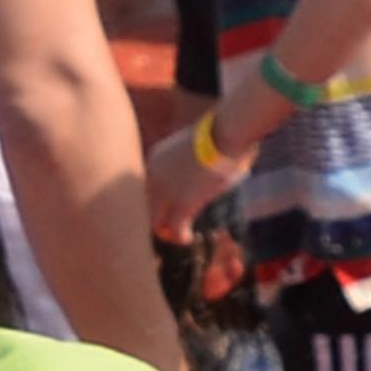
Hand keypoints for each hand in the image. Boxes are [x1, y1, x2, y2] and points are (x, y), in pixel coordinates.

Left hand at [144, 116, 244, 235]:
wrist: (227, 131)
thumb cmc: (223, 132)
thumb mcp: (197, 143)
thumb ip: (194, 158)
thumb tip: (212, 165)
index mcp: (155, 159)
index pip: (145, 188)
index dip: (156, 202)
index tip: (168, 209)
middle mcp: (154, 175)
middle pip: (143, 207)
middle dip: (156, 219)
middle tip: (170, 227)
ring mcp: (167, 190)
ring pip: (155, 221)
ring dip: (167, 232)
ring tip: (179, 237)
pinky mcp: (183, 202)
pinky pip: (175, 228)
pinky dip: (181, 236)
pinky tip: (188, 239)